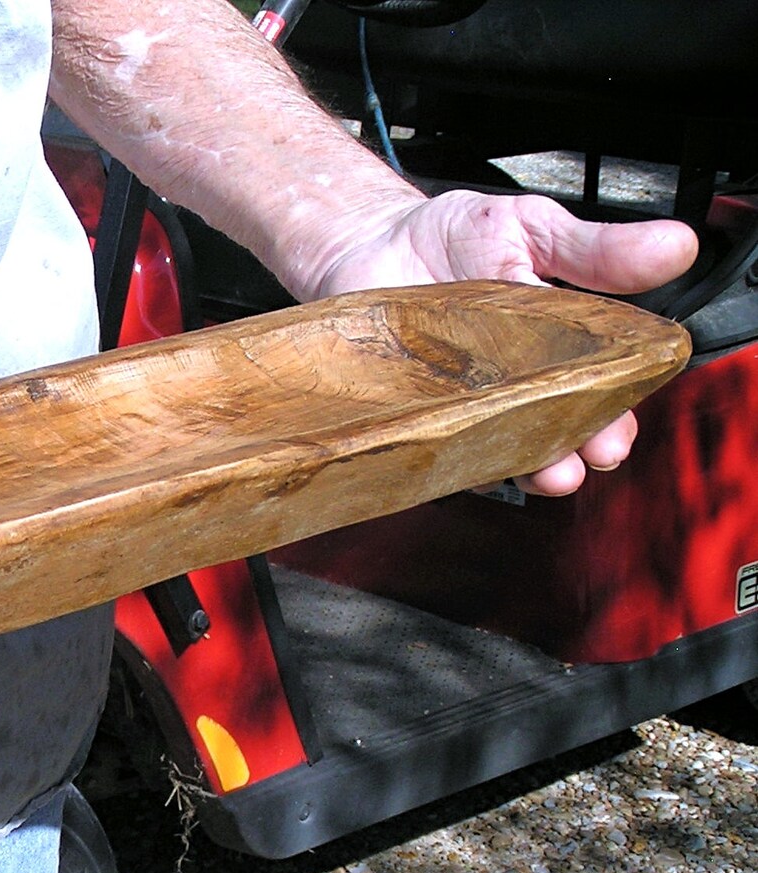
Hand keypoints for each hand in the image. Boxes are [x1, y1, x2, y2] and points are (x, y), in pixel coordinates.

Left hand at [309, 190, 699, 494]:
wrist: (368, 241)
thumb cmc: (453, 239)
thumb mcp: (534, 229)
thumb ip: (597, 250)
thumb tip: (674, 247)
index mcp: (559, 348)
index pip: (599, 394)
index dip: (614, 417)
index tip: (619, 431)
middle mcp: (514, 388)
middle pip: (555, 434)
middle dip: (575, 451)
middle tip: (586, 456)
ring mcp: (462, 406)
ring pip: (501, 453)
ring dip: (525, 468)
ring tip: (542, 472)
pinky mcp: (414, 415)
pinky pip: (436, 450)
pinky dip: (452, 460)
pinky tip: (464, 461)